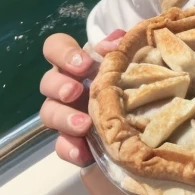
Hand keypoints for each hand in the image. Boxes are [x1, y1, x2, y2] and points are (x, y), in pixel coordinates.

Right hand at [39, 29, 125, 164]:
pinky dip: (70, 149)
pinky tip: (83, 153)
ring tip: (83, 125)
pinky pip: (61, 146)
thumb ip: (121, 47)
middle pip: (48, 82)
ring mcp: (65, 114)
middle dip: (59, 86)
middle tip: (75, 92)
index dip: (63, 52)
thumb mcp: (130, 61)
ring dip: (64, 118)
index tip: (84, 63)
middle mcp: (66, 86)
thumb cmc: (132, 81)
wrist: (145, 122)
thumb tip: (115, 41)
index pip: (55, 47)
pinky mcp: (71, 141)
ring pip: (49, 114)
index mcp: (77, 62)